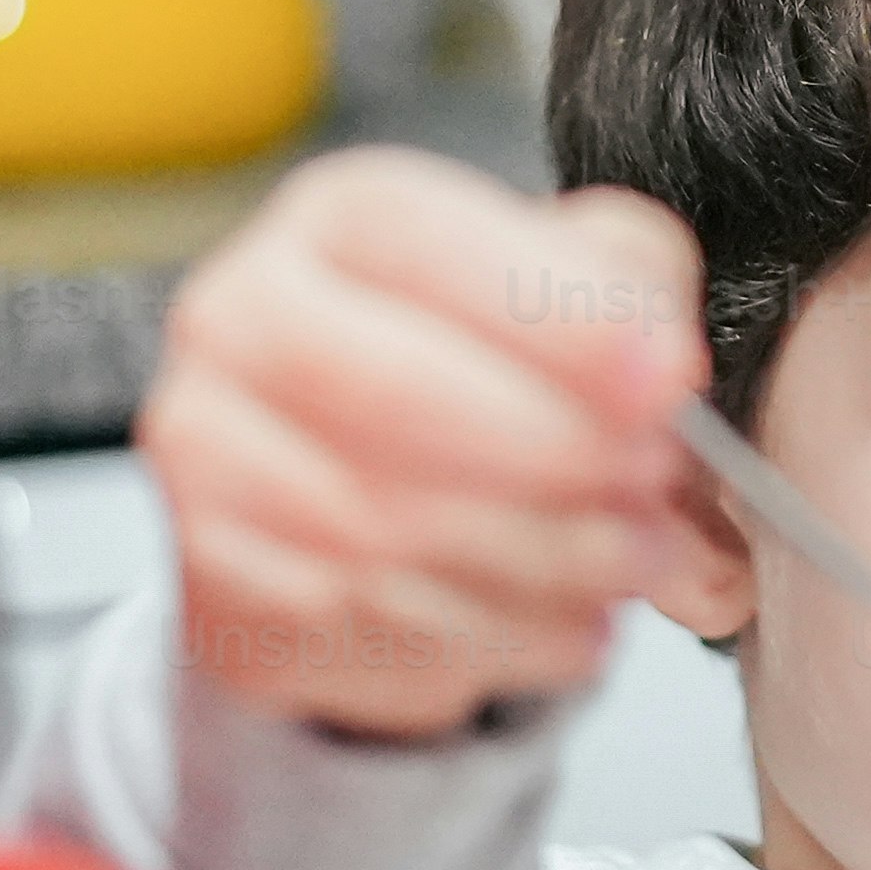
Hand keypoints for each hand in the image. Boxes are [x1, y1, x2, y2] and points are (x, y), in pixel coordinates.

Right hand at [139, 148, 700, 739]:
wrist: (376, 476)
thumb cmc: (491, 358)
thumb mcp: (576, 278)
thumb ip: (629, 288)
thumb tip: (659, 369)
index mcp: (336, 224)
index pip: (427, 244)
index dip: (554, 318)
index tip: (663, 380)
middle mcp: (239, 328)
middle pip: (390, 394)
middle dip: (553, 454)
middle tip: (654, 487)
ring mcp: (207, 471)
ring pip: (379, 537)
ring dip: (540, 564)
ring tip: (635, 564)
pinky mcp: (222, 603)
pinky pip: (364, 638)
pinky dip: (490, 645)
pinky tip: (565, 626)